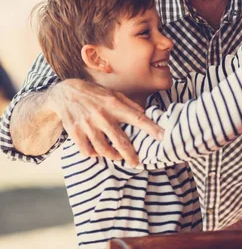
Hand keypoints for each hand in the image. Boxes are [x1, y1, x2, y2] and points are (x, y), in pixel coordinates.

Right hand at [47, 79, 163, 166]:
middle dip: (131, 155)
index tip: (162, 136)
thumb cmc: (93, 93)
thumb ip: (128, 103)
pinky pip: (88, 151)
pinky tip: (98, 152)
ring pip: (104, 149)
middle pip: (120, 140)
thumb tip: (143, 113)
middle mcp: (101, 115)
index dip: (151, 128)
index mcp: (113, 104)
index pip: (136, 117)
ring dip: (113, 156)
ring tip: (118, 157)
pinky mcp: (75, 133)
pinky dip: (94, 154)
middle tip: (137, 163)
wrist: (64, 92)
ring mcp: (87, 125)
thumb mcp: (112, 93)